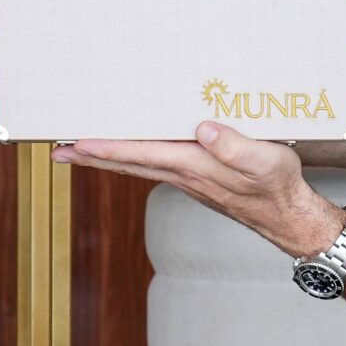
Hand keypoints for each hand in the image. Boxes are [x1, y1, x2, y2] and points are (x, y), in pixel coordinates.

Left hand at [58, 122, 342, 257]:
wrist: (287, 216)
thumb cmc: (278, 186)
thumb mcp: (265, 161)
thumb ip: (234, 146)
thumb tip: (202, 129)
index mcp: (196, 166)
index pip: (142, 154)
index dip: (108, 147)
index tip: (78, 143)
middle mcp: (184, 174)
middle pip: (127, 163)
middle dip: (92, 156)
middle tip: (57, 150)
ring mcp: (186, 179)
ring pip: (136, 165)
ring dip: (105, 157)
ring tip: (77, 149)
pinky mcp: (195, 178)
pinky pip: (153, 165)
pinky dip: (130, 157)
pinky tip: (125, 152)